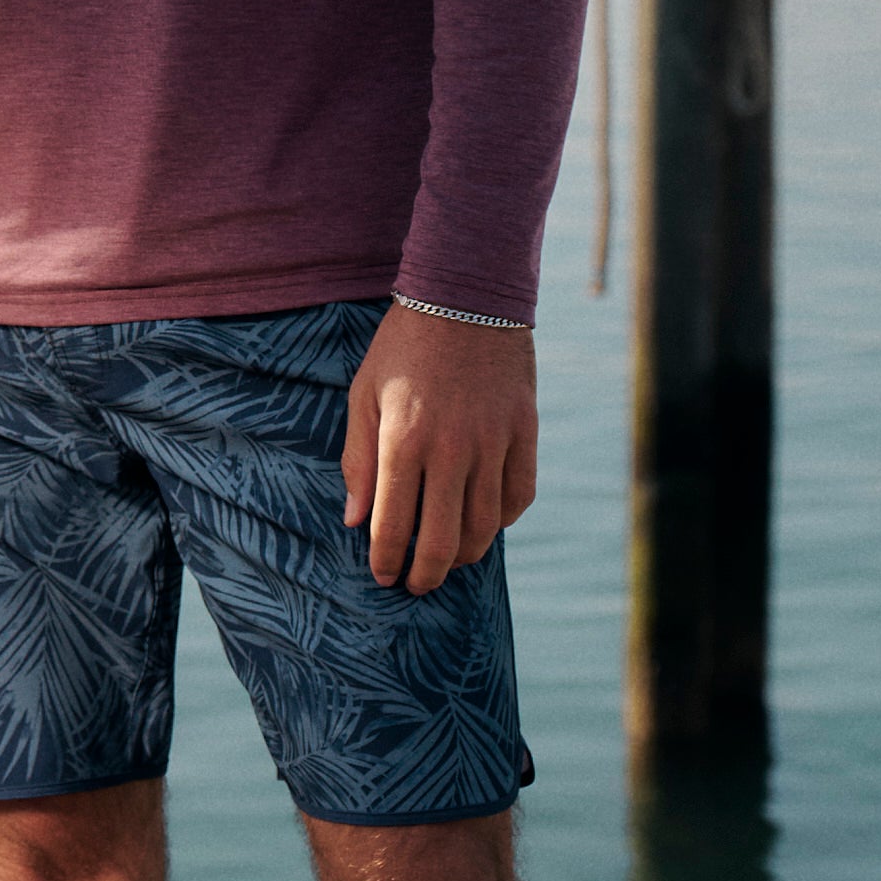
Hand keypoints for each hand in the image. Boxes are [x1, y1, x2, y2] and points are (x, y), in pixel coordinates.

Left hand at [341, 304, 536, 597]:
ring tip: (449, 560)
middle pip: (443, 541)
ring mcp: (493, 443)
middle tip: (416, 585)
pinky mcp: (524, 432)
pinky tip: (484, 522)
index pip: (393, 526)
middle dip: (426, 575)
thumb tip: (356, 521)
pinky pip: (519, 496)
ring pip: (485, 527)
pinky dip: (502, 520)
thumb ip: (358, 459)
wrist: (466, 295)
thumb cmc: (403, 346)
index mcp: (404, 441)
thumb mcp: (364, 394)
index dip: (386, 561)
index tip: (382, 576)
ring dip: (465, 556)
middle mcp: (451, 449)